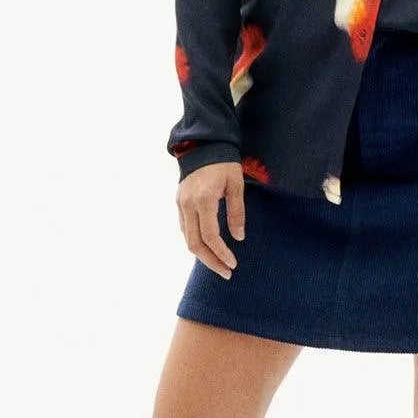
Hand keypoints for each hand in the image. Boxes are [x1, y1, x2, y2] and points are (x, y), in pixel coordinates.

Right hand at [178, 161, 244, 279]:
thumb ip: (237, 212)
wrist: (202, 145)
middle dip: (210, 261)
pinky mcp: (179, 203)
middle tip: (226, 272)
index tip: (233, 264)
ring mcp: (180, 204)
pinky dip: (195, 242)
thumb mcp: (236, 185)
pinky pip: (185, 229)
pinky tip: (208, 248)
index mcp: (203, 199)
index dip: (221, 253)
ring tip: (219, 264)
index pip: (210, 236)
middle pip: (194, 243)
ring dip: (202, 254)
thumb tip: (238, 238)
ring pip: (187, 238)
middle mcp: (188, 204)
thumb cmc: (224, 163)